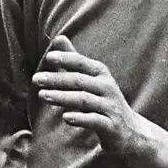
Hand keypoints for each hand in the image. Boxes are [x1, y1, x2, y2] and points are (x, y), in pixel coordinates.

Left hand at [33, 36, 145, 158]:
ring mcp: (110, 107)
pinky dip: (81, 118)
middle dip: (57, 79)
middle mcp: (107, 88)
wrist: (131, 130)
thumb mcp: (92, 79)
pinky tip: (65, 117)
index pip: (83, 63)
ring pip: (85, 100)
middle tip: (36, 79)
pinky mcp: (111, 125)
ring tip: (43, 95)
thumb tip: (58, 37)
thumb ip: (75, 61)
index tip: (49, 57)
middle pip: (80, 81)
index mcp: (101, 75)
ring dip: (63, 97)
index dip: (68, 59)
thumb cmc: (105, 101)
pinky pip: (95, 120)